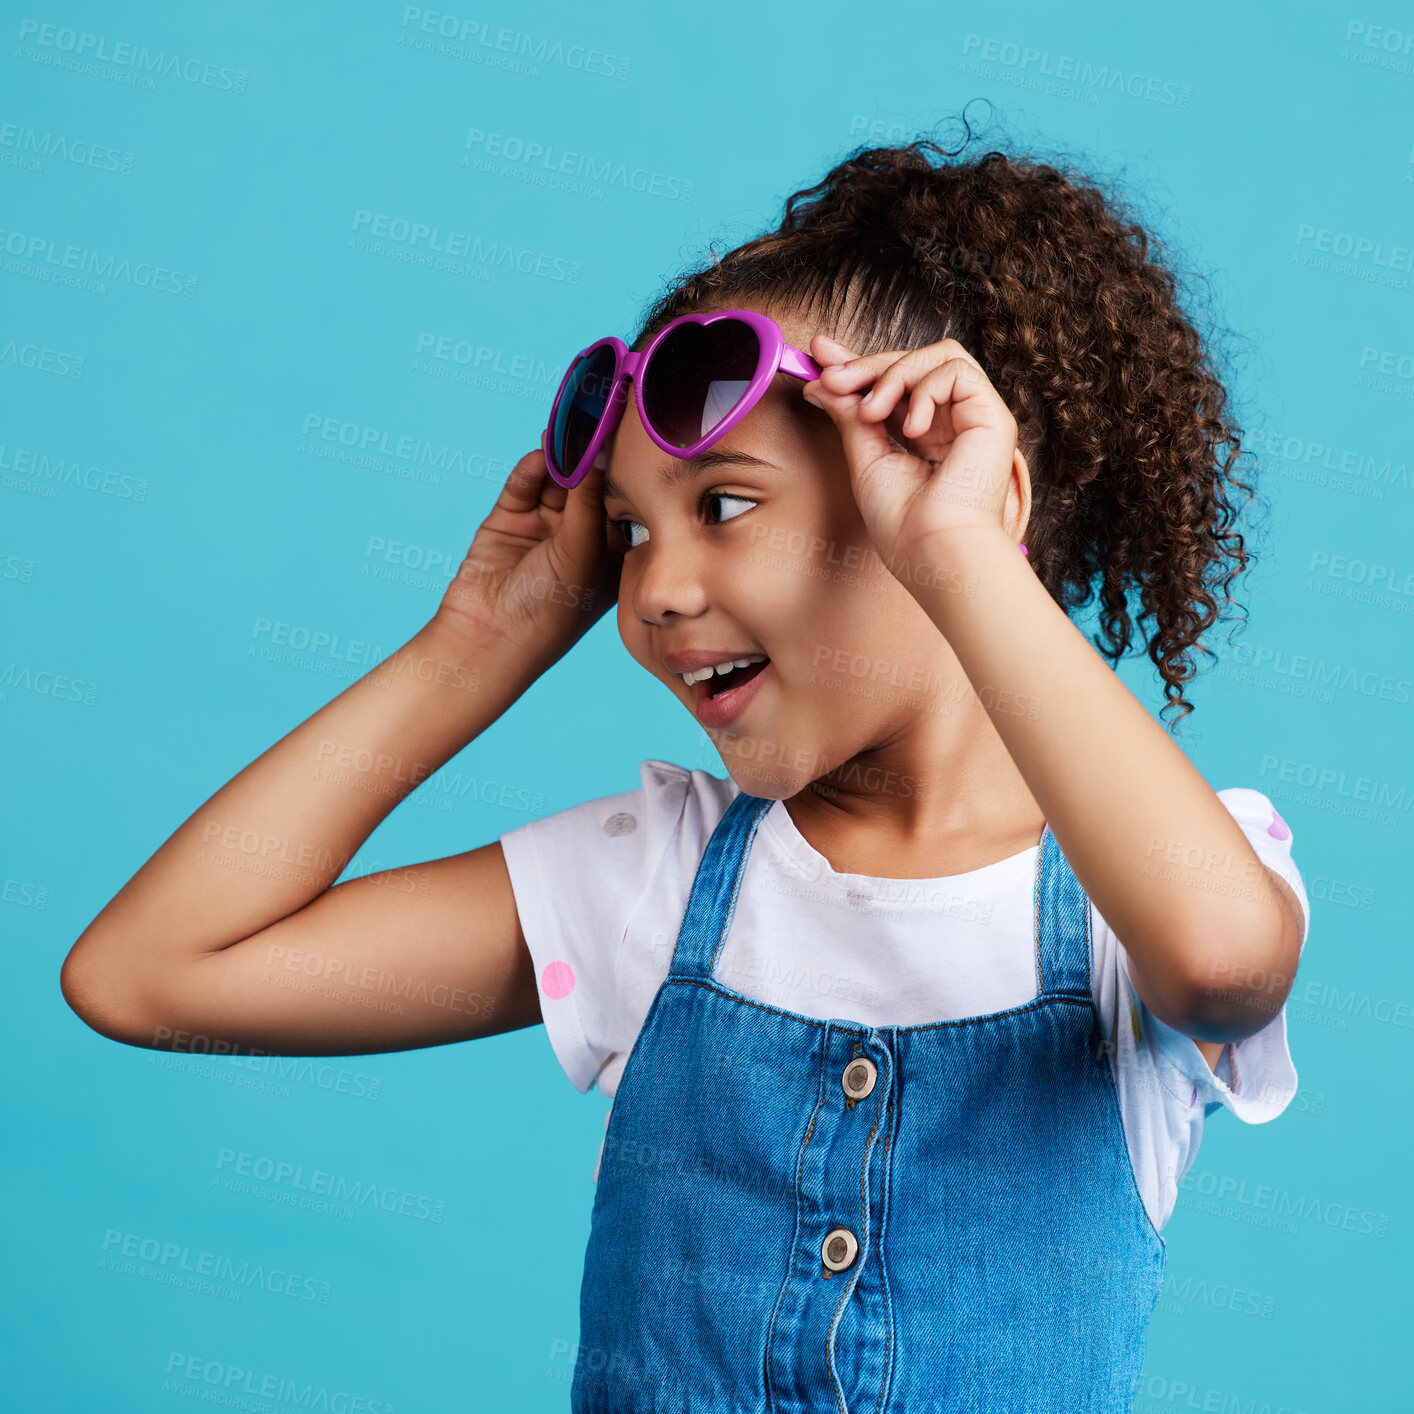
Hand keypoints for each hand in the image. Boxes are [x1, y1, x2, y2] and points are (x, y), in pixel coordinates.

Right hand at [433, 434, 622, 664]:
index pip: (623, 503)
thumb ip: (592, 498)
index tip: (634, 437)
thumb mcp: (583, 551)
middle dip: (592, 456)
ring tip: (571, 424)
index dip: (627, 473)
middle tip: (601, 417)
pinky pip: (524, 485)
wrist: (491, 637)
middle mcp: (579, 540)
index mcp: (610, 555)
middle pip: (589, 486)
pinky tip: (542, 451)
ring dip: (562, 456)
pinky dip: (532, 468)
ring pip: (555, 480)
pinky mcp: (508, 520)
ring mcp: (542, 528)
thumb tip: (605, 449)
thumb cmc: (552, 610)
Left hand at [802, 333, 1024, 570]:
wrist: (934, 552)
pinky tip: (910, 428)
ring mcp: (976, 418)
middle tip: (832, 378)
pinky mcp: (993, 416)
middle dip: (868, 365)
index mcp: (929, 436)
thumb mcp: (866, 460)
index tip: (821, 356)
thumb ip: (851, 418)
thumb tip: (822, 383)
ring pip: (937, 356)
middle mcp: (955, 423)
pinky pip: (956, 370)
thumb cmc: (904, 525)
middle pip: (915, 363)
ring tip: (870, 412)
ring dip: (894, 375)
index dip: (861, 364)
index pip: (896, 385)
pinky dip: (924, 390)